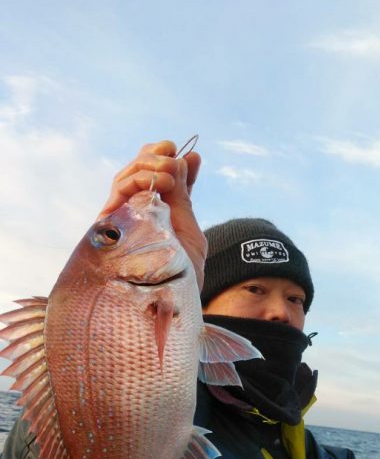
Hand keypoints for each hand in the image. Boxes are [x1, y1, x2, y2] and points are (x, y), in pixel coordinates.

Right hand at [98, 140, 206, 289]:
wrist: (171, 305)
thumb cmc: (181, 277)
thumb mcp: (190, 231)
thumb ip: (185, 196)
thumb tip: (190, 156)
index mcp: (153, 216)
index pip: (156, 178)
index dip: (169, 160)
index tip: (192, 156)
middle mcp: (132, 217)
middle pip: (134, 173)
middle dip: (155, 156)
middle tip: (174, 153)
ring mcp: (119, 222)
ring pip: (123, 178)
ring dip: (148, 166)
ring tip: (170, 173)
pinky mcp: (108, 229)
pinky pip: (117, 194)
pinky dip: (137, 181)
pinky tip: (159, 183)